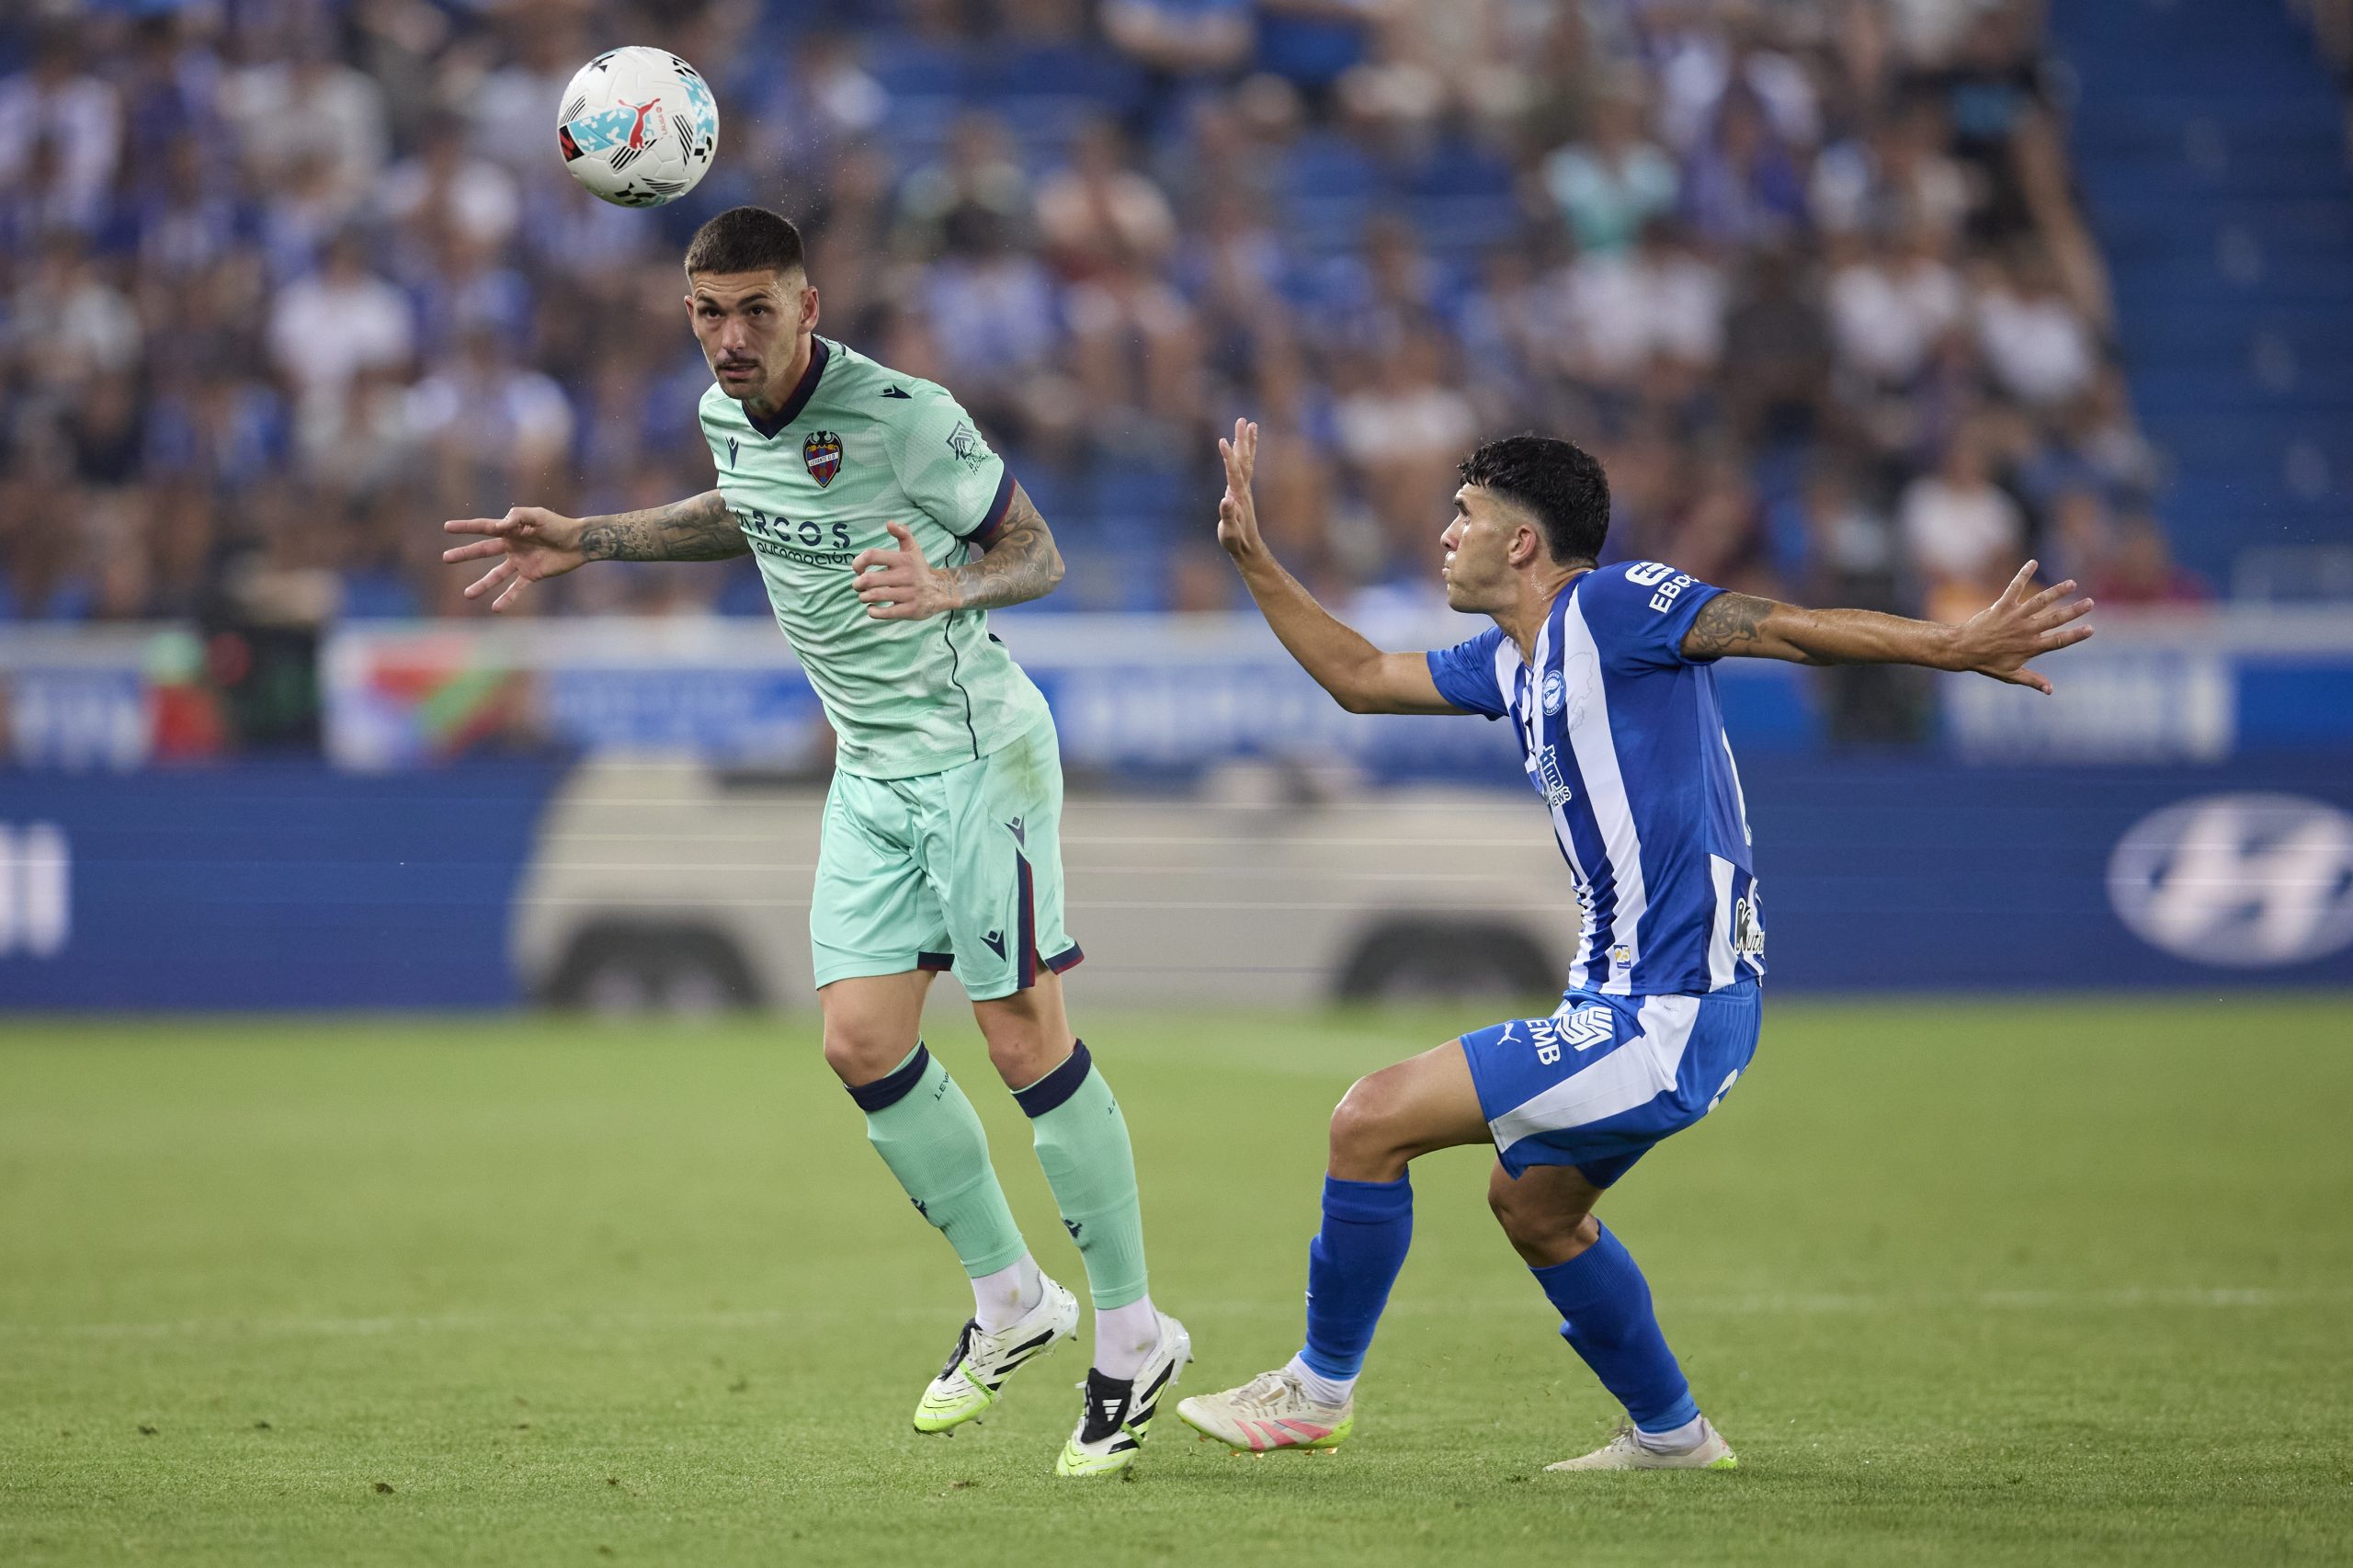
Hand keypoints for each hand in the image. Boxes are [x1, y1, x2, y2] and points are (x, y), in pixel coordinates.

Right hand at [442, 507, 586, 611]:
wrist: (579, 542)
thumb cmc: (558, 525)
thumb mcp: (537, 516)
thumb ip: (517, 517)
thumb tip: (499, 525)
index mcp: (511, 529)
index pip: (484, 527)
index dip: (466, 527)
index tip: (447, 527)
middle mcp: (512, 546)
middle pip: (483, 551)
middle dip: (465, 554)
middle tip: (446, 558)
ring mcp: (520, 562)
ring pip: (496, 575)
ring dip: (482, 584)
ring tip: (467, 594)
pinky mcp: (532, 575)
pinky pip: (516, 589)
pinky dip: (507, 599)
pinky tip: (495, 609)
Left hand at [852, 521, 956, 619]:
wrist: (942, 591)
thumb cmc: (919, 569)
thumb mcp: (913, 549)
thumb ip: (902, 534)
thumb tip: (889, 523)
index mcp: (902, 559)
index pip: (871, 556)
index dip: (858, 562)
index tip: (858, 569)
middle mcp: (905, 576)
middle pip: (868, 579)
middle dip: (857, 584)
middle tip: (858, 586)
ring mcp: (908, 594)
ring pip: (874, 596)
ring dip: (863, 597)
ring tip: (864, 596)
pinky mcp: (910, 610)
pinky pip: (884, 613)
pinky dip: (872, 611)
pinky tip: (872, 608)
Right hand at [1216, 417, 1262, 559]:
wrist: (1248, 547)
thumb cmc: (1236, 541)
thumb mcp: (1229, 531)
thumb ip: (1228, 516)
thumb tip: (1226, 500)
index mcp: (1238, 495)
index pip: (1233, 472)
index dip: (1227, 456)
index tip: (1222, 440)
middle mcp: (1243, 488)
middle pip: (1244, 459)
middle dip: (1242, 440)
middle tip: (1242, 420)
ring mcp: (1244, 489)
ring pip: (1246, 461)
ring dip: (1247, 442)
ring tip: (1249, 424)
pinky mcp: (1242, 491)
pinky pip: (1245, 467)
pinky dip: (1245, 454)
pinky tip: (1243, 447)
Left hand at [1949, 560, 2095, 693]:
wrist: (1963, 650)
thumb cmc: (1987, 663)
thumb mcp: (2011, 674)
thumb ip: (2032, 680)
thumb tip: (2051, 690)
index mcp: (2031, 647)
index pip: (2059, 641)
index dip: (2075, 635)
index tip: (2091, 629)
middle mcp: (2026, 630)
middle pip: (2055, 619)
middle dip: (2074, 611)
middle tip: (2090, 602)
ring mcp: (2015, 616)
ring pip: (2040, 601)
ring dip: (2057, 591)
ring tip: (2071, 583)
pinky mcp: (2002, 605)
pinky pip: (2014, 587)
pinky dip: (2023, 574)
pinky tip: (2033, 562)